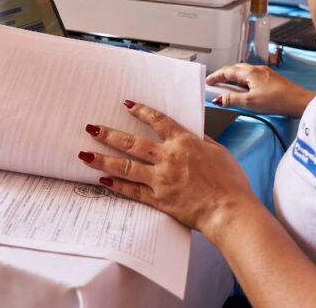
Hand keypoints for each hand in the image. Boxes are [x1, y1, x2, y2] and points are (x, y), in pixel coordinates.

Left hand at [79, 101, 258, 233]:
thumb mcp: (219, 153)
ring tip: (85, 154)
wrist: (230, 211)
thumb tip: (193, 134)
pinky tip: (103, 180)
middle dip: (109, 134)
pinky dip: (116, 184)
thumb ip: (202, 142)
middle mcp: (168, 158)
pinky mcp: (159, 200)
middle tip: (91, 128)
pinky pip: (132, 190)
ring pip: (125, 166)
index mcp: (184, 143)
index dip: (141, 111)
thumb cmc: (231, 184)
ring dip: (103, 159)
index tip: (127, 104)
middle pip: (132, 142)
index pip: (158, 121)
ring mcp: (161, 179)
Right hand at [206, 63, 314, 117]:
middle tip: (216, 86)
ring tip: (230, 92)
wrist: (300, 102)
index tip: (208, 81)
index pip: (227, 71)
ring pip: (245, 74)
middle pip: (235, 70)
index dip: (215, 76)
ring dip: (235, 81)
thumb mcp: (251, 102)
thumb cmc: (279, 101)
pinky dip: (245, 84)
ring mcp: (266, 74)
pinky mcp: (272, 80)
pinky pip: (253, 78)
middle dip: (224, 77)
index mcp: (250, 73)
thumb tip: (220, 99)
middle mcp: (257, 70)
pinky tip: (247, 94)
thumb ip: (232, 100)